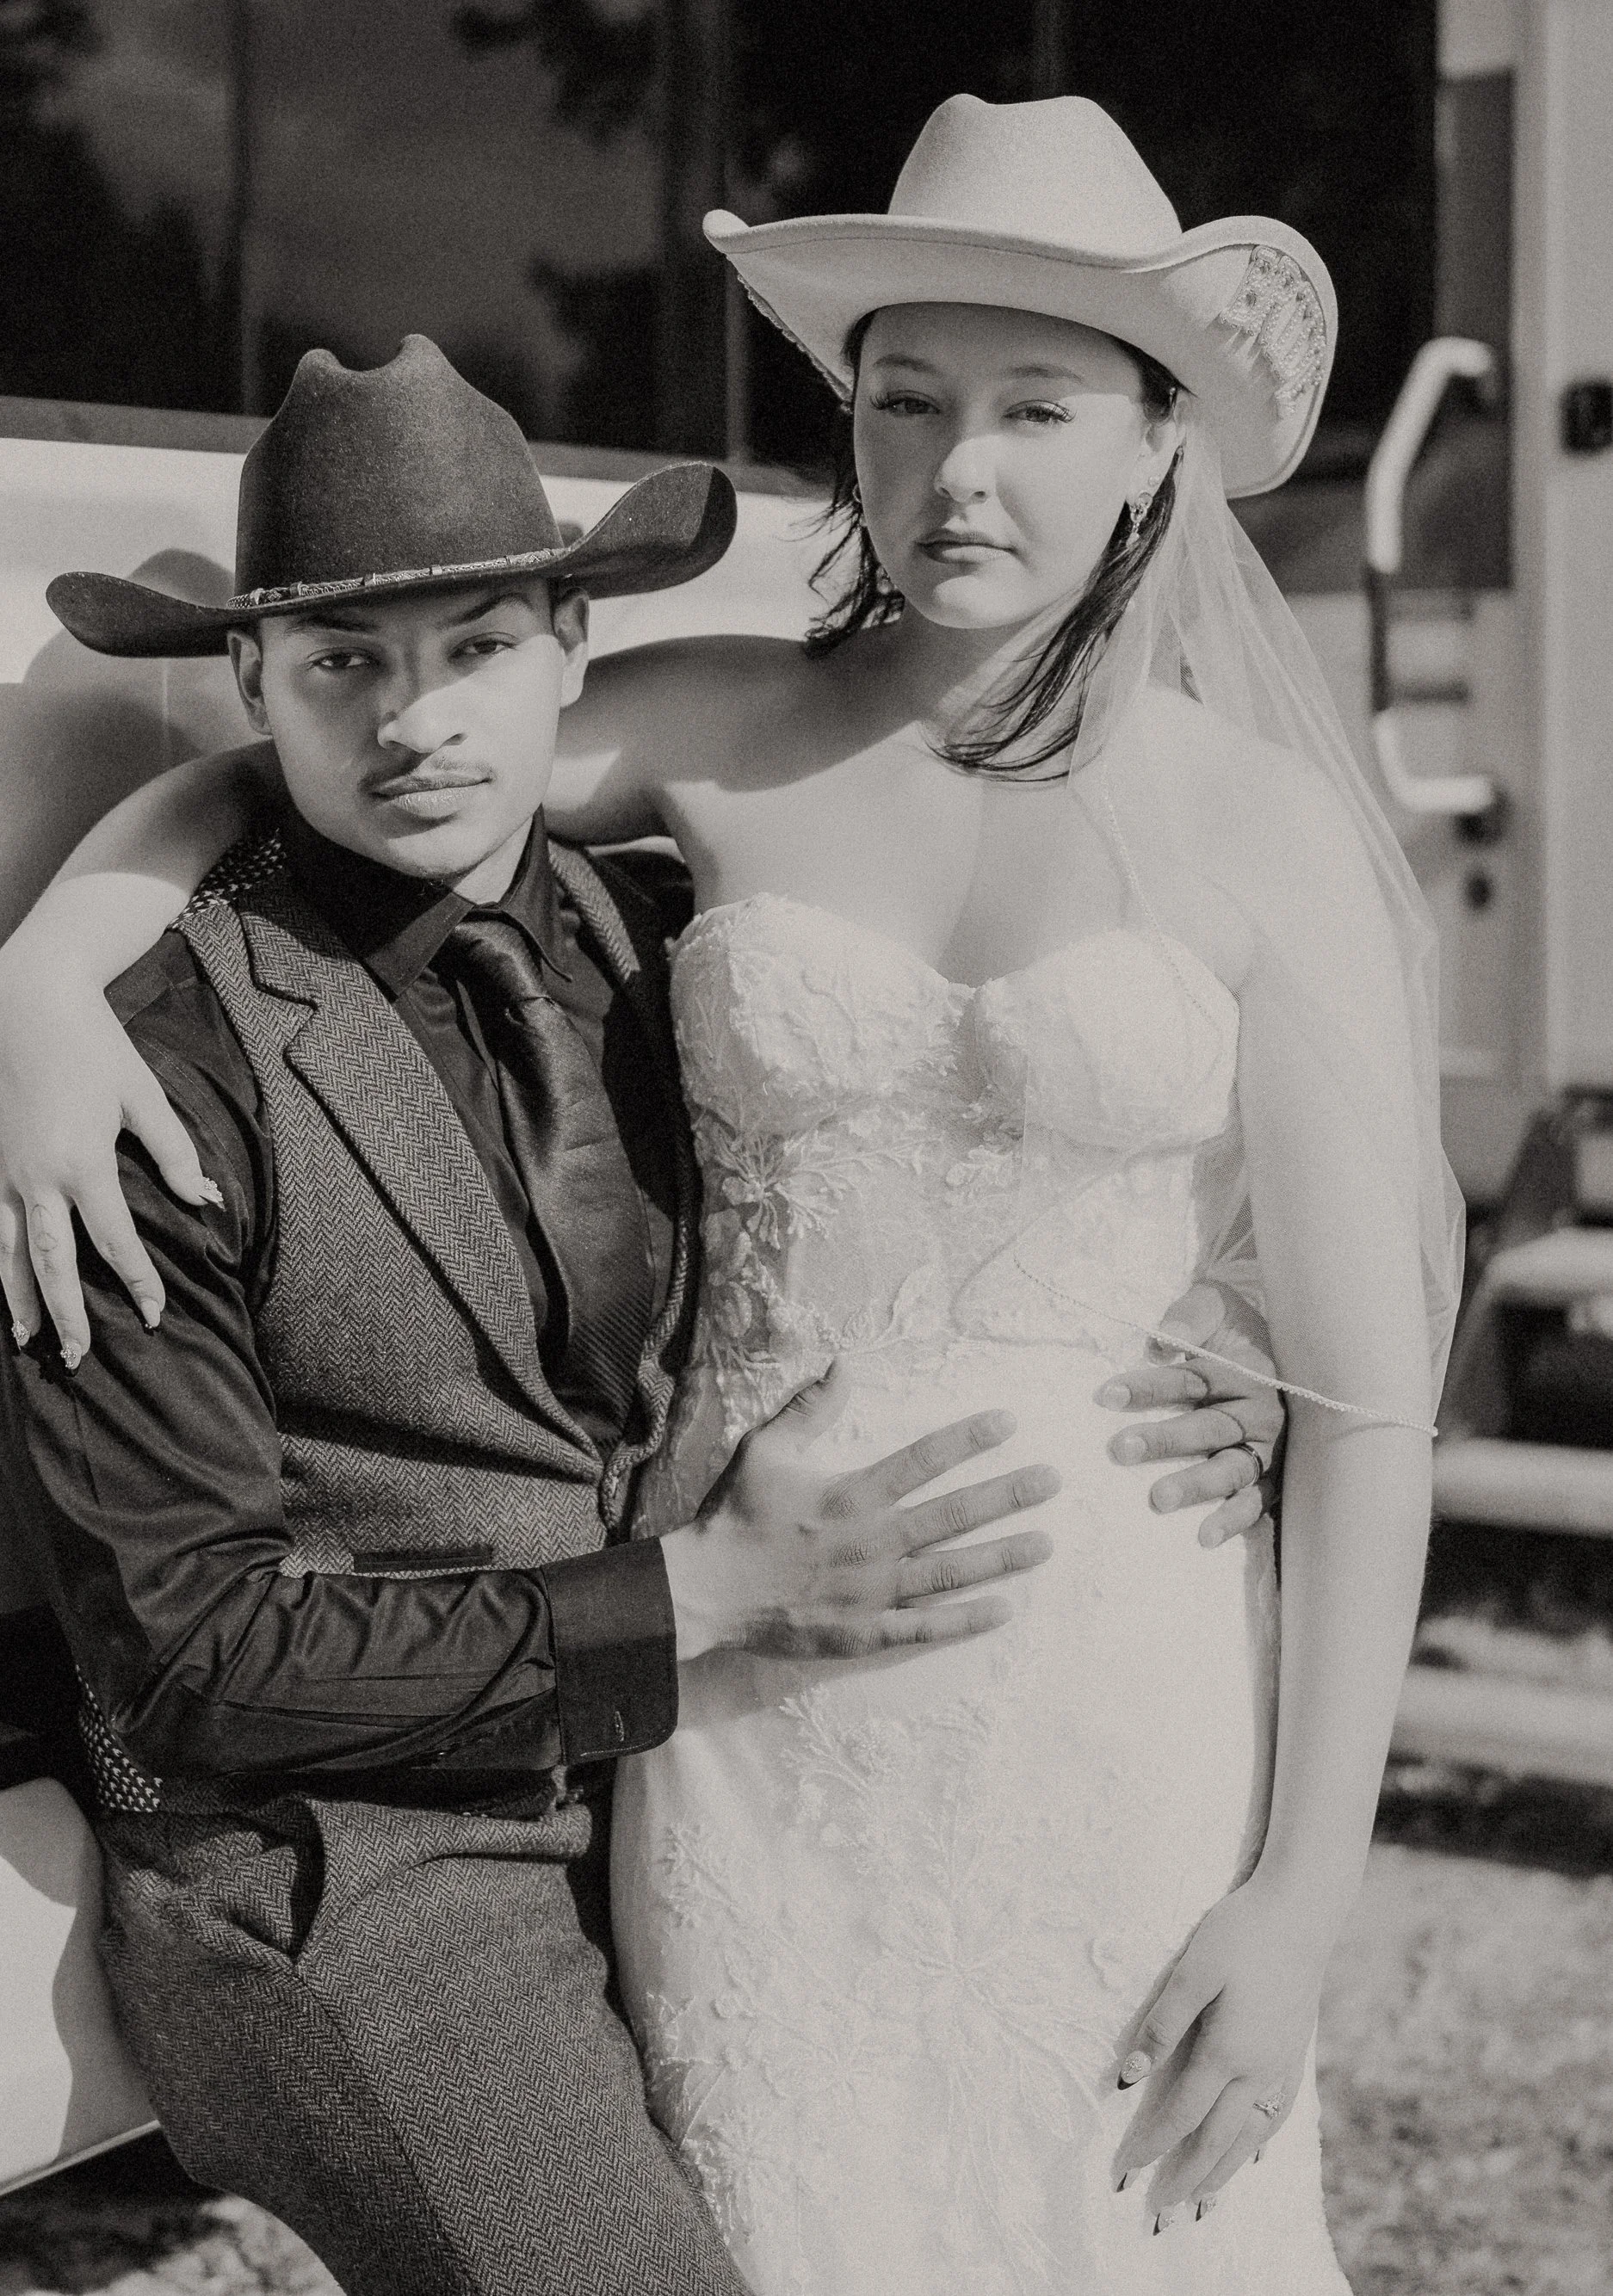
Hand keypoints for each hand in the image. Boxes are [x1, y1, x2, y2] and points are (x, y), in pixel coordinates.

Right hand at [0, 979, 214, 1358]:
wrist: (27, 1002)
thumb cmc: (95, 1047)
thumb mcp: (143, 1096)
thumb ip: (176, 1153)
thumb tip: (206, 1202)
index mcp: (83, 1162)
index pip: (115, 1241)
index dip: (137, 1282)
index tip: (155, 1315)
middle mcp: (38, 1177)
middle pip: (52, 1263)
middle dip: (67, 1314)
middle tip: (80, 1358)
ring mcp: (5, 1172)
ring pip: (7, 1252)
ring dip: (19, 1301)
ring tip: (30, 1342)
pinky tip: (3, 1289)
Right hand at [659, 1360, 1058, 1661]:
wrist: (704, 1591)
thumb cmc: (733, 1517)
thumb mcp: (764, 1449)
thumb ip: (809, 1409)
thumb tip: (843, 1366)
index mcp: (853, 1495)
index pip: (925, 1459)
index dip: (970, 1438)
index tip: (1010, 1423)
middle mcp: (873, 1542)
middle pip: (955, 1514)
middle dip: (1008, 1495)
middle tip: (1053, 1481)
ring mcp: (872, 1591)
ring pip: (952, 1571)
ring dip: (1002, 1556)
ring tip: (1045, 1544)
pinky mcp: (864, 1633)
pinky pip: (926, 1628)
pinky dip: (967, 1620)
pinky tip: (1005, 1609)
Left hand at [1094, 1281, 1285, 1547]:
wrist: (1273, 1341)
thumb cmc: (1230, 1326)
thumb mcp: (1212, 1304)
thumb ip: (1188, 1316)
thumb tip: (1160, 1340)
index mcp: (1243, 1371)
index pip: (1191, 1380)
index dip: (1149, 1387)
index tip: (1106, 1395)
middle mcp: (1260, 1411)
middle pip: (1209, 1428)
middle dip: (1164, 1440)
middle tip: (1120, 1450)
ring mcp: (1268, 1448)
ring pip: (1231, 1468)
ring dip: (1196, 1485)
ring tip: (1158, 1499)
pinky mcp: (1271, 1478)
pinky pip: (1255, 1501)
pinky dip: (1233, 1519)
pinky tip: (1204, 1536)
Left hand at [1112, 1876, 1327, 2223]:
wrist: (1302, 1911)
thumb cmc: (1240, 1933)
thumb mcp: (1190, 1971)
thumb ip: (1160, 2026)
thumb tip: (1126, 2079)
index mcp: (1228, 2053)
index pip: (1181, 2117)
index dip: (1151, 2148)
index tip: (1124, 2174)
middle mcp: (1259, 2071)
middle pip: (1218, 2142)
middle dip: (1186, 2181)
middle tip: (1160, 2215)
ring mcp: (1282, 2065)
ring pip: (1250, 2138)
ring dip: (1223, 2174)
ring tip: (1202, 2205)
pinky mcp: (1295, 2053)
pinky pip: (1275, 2116)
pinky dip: (1258, 2144)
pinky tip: (1252, 2156)